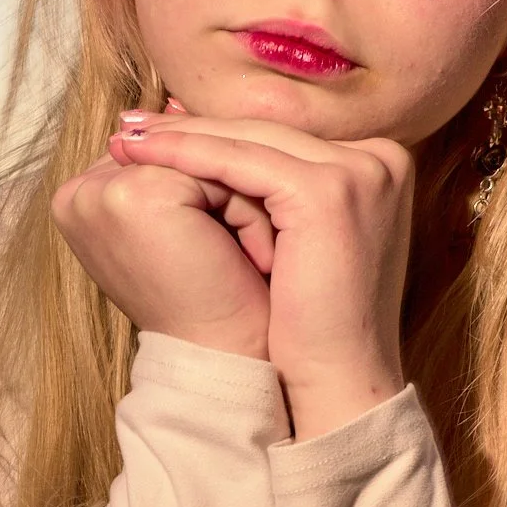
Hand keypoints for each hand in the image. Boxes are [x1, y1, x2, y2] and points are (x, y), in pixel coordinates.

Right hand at [52, 146, 271, 362]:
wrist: (217, 360)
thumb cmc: (207, 301)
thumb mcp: (179, 226)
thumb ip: (167, 169)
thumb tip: (180, 98)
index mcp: (74, 201)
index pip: (153, 155)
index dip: (207, 173)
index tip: (250, 197)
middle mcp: (74, 195)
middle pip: (171, 150)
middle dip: (225, 173)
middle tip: (275, 198)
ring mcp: (99, 193)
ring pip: (193, 158)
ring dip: (240, 187)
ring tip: (274, 232)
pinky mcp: (137, 195)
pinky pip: (209, 170)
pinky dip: (246, 204)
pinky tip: (263, 248)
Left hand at [109, 114, 412, 440]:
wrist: (339, 381)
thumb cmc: (311, 327)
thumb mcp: (300, 242)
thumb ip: (273, 193)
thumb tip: (211, 155)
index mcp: (379, 165)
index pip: (283, 137)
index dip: (217, 133)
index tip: (160, 132)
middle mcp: (380, 158)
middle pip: (267, 131)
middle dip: (193, 128)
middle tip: (131, 126)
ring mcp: (359, 170)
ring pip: (251, 140)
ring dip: (180, 136)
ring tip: (126, 138)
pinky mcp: (328, 191)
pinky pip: (241, 162)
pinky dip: (186, 156)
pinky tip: (142, 156)